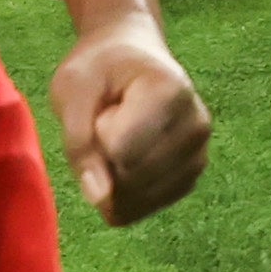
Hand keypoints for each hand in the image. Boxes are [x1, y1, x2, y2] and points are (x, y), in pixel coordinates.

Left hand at [48, 15, 209, 226]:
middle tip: (109, 118)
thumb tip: (100, 199)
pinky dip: (118, 193)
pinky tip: (126, 158)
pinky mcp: (187, 183)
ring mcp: (198, 158)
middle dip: (101, 157)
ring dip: (109, 176)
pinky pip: (137, 211)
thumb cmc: (98, 70)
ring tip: (119, 135)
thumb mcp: (72, 89)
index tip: (105, 101)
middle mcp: (196, 127)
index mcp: (171, 90)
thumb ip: (79, 142)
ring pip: (133, 200)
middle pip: (128, 178)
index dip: (94, 133)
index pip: (120, 150)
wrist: (130, 60)